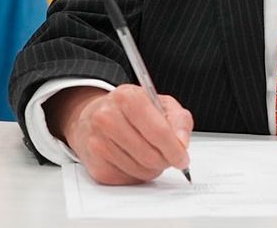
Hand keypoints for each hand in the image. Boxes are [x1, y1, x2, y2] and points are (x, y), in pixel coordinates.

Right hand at [44, 85, 193, 184]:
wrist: (94, 117)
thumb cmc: (129, 110)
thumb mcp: (160, 104)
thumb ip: (179, 120)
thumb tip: (182, 144)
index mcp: (127, 98)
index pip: (158, 131)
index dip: (175, 149)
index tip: (182, 158)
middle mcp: (107, 118)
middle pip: (150, 155)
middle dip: (165, 160)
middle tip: (168, 157)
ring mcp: (98, 143)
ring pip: (140, 170)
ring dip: (152, 168)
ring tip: (148, 154)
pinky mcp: (96, 165)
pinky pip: (128, 179)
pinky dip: (137, 174)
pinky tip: (133, 159)